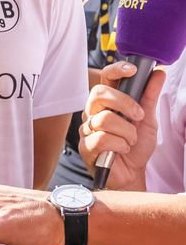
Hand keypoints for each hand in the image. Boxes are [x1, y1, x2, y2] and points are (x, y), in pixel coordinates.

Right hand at [79, 61, 164, 190]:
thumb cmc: (136, 147)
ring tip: (130, 140)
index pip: (105, 79)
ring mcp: (87, 129)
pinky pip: (103, 139)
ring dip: (127, 132)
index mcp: (107, 103)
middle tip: (139, 115)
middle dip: (124, 102)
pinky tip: (121, 150)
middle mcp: (93, 113)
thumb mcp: (147, 119)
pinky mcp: (85, 146)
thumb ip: (149, 97)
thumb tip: (158, 73)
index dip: (116, 71)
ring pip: (105, 119)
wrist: (132, 174)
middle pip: (99, 94)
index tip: (133, 70)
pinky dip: (120, 145)